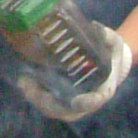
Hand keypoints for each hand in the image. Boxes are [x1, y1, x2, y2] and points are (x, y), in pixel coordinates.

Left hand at [16, 29, 133, 122]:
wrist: (110, 62)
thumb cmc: (111, 53)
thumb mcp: (113, 43)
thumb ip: (106, 37)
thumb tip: (95, 27)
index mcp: (104, 89)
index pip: (95, 100)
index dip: (86, 103)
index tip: (76, 101)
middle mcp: (88, 101)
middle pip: (67, 111)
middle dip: (48, 102)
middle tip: (32, 87)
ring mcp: (74, 103)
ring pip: (54, 109)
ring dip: (37, 98)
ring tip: (23, 82)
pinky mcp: (64, 98)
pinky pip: (48, 102)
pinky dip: (35, 95)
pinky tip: (24, 81)